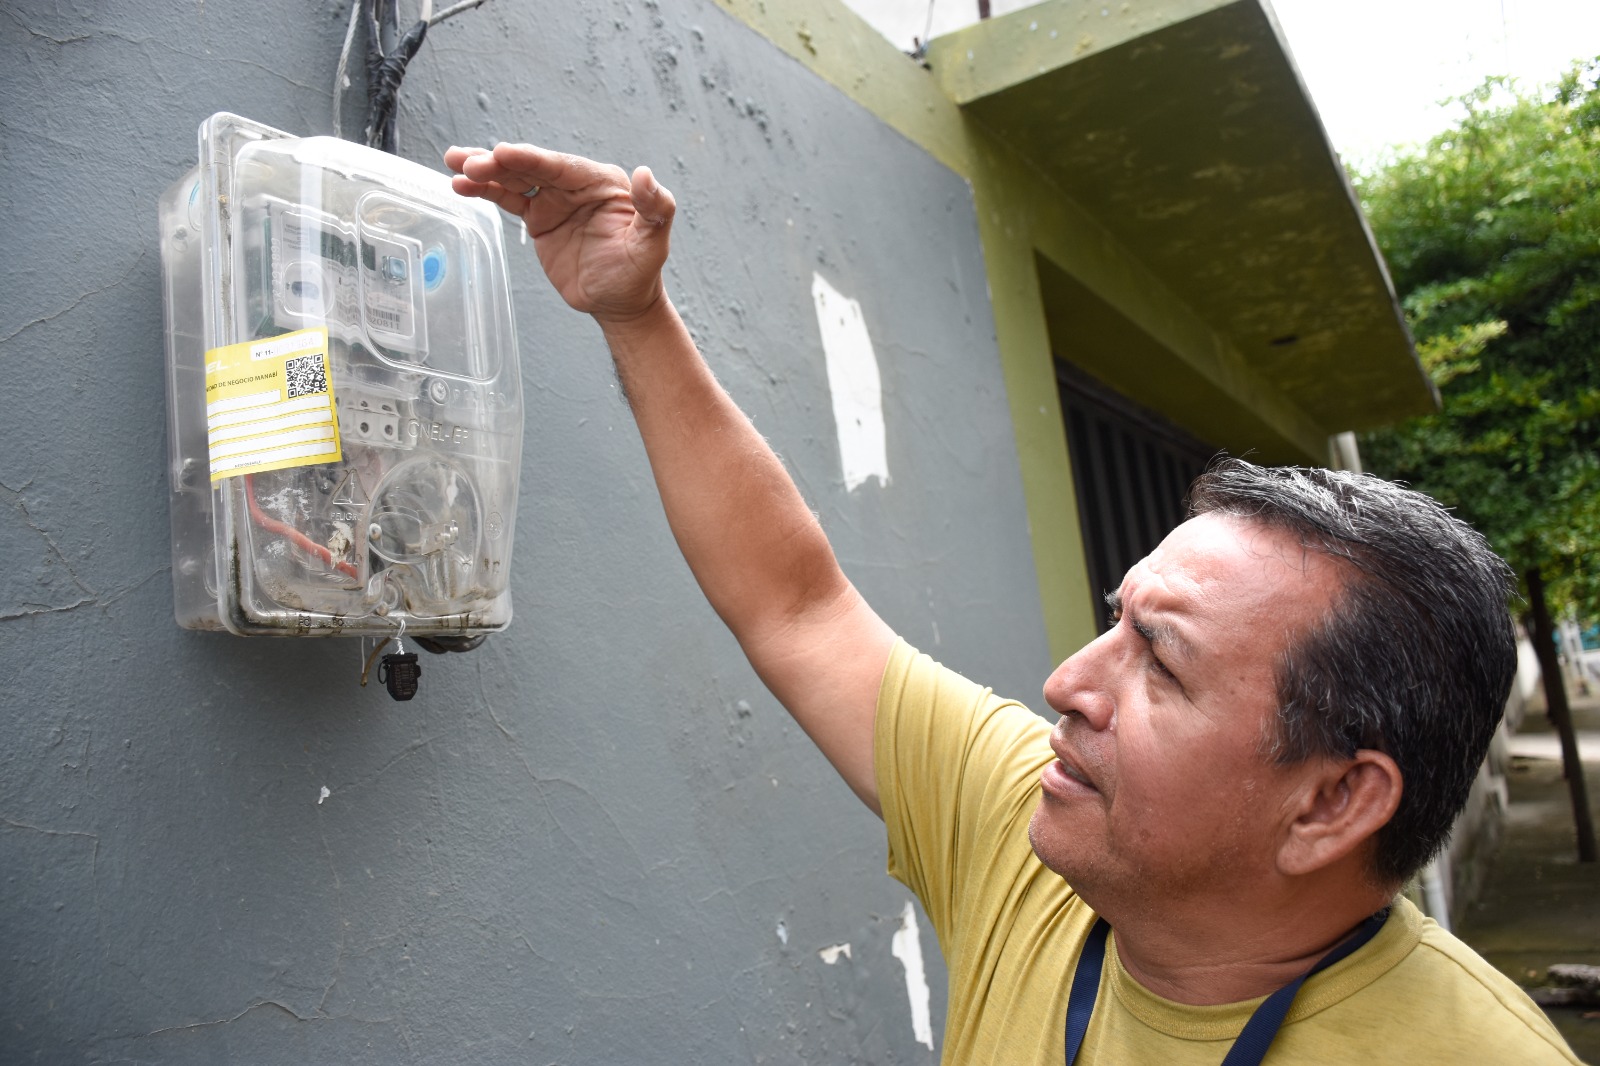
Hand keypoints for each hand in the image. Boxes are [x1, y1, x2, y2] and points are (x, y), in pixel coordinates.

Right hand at [445, 143, 674, 325]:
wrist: (620, 303)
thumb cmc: (639, 273)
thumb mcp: (652, 244)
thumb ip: (655, 208)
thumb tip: (645, 174)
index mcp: (602, 183)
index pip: (561, 167)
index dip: (530, 159)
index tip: (501, 153)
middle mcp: (576, 185)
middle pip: (532, 168)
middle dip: (499, 163)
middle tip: (469, 163)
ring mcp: (554, 200)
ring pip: (515, 179)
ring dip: (485, 172)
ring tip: (455, 166)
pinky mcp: (538, 218)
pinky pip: (509, 199)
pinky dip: (486, 191)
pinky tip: (461, 186)